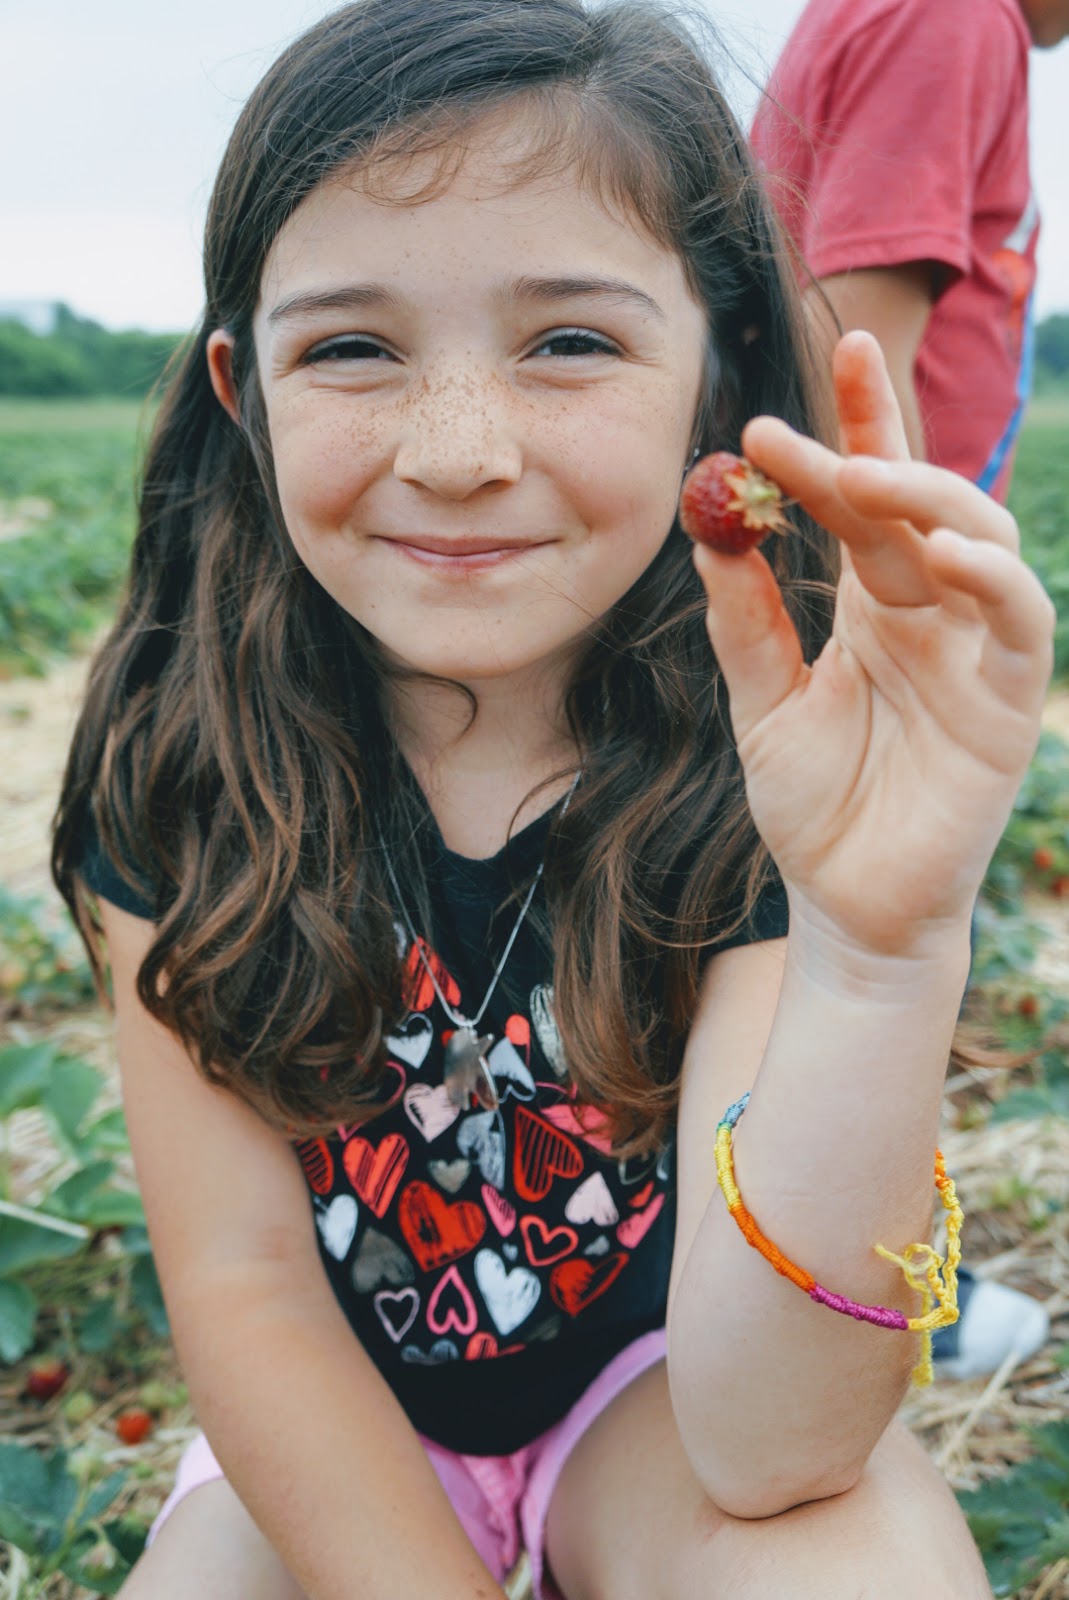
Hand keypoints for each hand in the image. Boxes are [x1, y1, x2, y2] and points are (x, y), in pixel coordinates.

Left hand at [693, 331, 1053, 959]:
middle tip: (799, 417)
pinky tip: (937, 551)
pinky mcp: (1007, 698)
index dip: (856, 424)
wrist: (846, 905)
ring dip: (930, 497)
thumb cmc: (812, 808)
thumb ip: (747, 624)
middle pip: (919, 501)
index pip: (868, 497)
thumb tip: (712, 533)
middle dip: (872, 446)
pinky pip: (1017, 618)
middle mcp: (929, 613)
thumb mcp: (762, 705)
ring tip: (864, 477)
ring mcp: (973, 650)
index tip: (818, 361)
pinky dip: (988, 576)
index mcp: (872, 606)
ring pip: (980, 540)